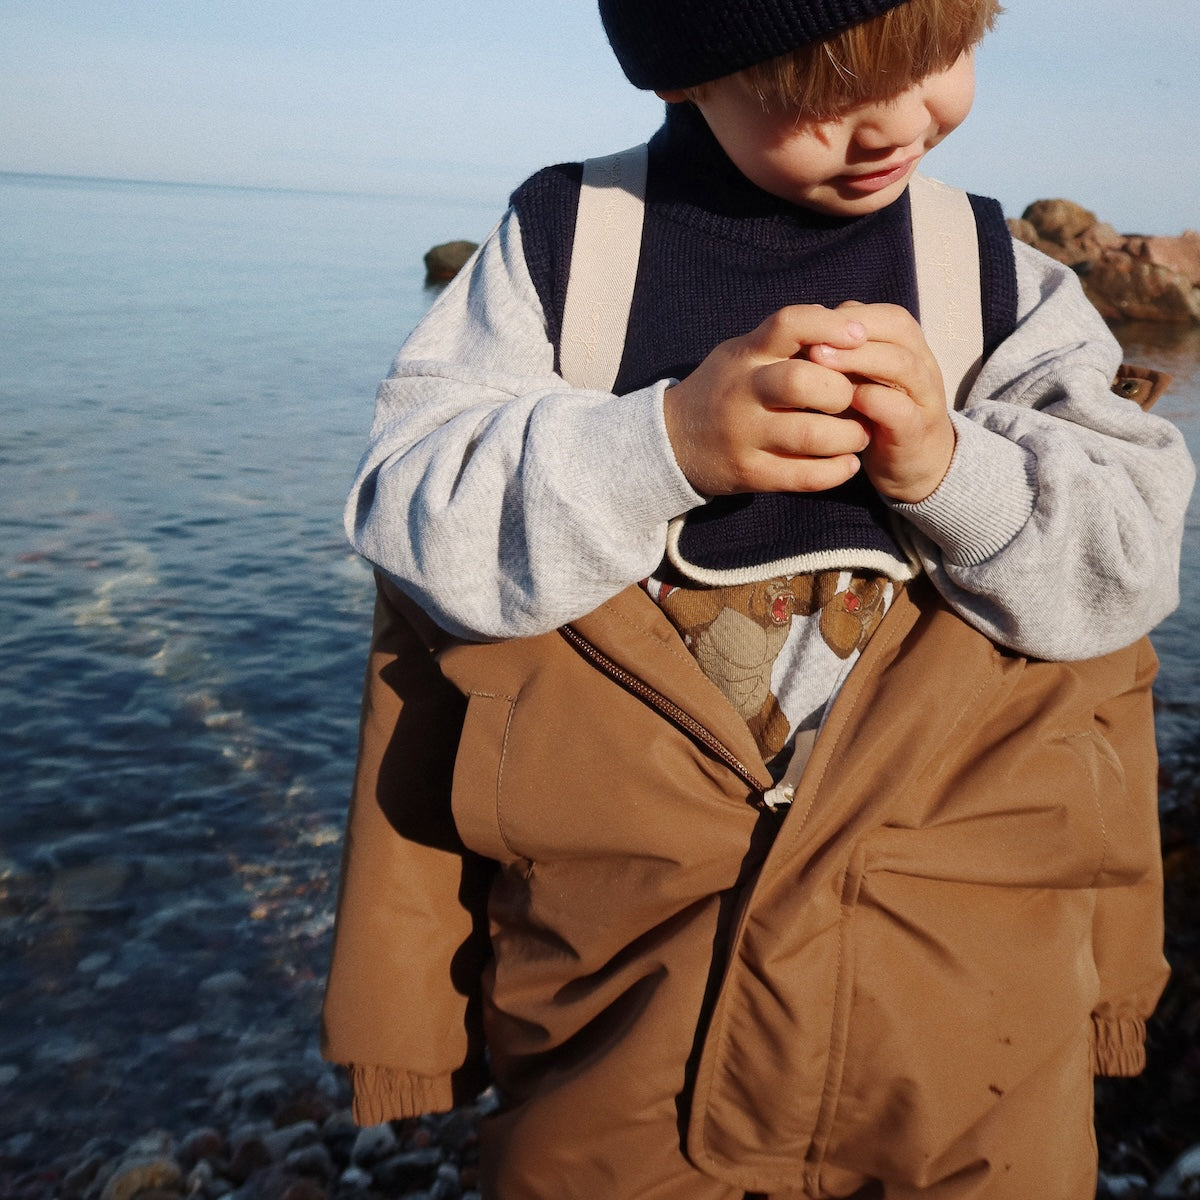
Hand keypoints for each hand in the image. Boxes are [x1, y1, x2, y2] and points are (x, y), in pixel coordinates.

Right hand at [664, 306, 872, 496]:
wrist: (672, 440)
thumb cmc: (725, 389)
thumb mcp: (744, 353)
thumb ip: (789, 340)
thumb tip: (849, 324)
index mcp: (746, 354)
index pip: (788, 324)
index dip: (828, 326)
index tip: (859, 336)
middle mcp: (742, 392)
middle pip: (801, 382)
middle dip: (842, 391)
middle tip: (854, 400)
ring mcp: (744, 435)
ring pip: (810, 435)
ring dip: (849, 436)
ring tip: (858, 435)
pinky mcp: (750, 473)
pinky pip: (803, 476)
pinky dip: (836, 472)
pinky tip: (847, 464)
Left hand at [808, 302, 954, 502]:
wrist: (912, 467)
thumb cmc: (874, 415)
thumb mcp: (856, 378)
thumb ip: (839, 354)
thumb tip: (800, 331)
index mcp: (906, 346)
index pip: (883, 315)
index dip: (845, 317)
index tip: (807, 327)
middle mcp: (921, 365)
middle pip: (896, 330)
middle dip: (850, 333)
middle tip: (810, 342)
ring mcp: (923, 399)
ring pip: (902, 365)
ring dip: (860, 360)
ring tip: (820, 363)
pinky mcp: (917, 434)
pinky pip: (902, 412)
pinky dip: (875, 403)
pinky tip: (847, 402)